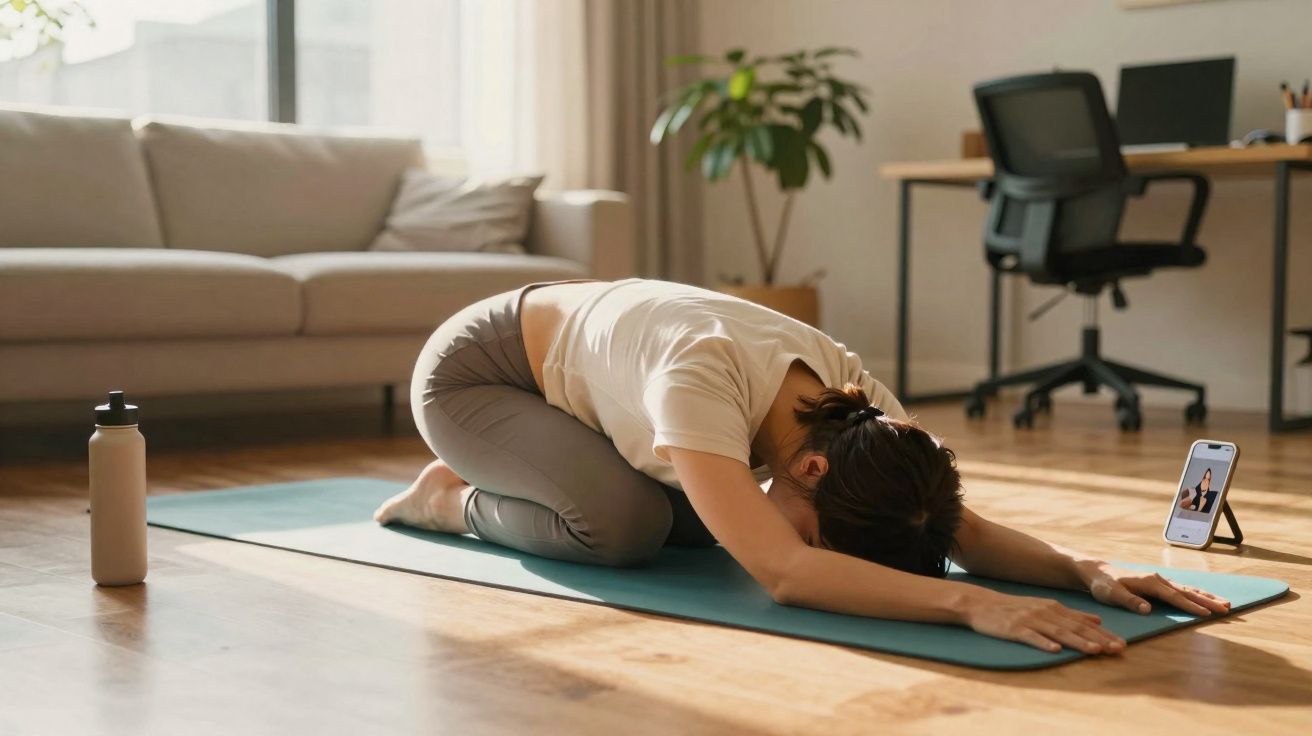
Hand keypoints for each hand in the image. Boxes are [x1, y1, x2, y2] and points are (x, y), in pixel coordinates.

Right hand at [960, 588, 1125, 653]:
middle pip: (1075, 627)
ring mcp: (1029, 620)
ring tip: (1095, 651)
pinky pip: (1031, 637)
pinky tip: (1056, 651)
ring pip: (1058, 632)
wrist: (980, 604)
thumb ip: (1070, 614)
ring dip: (1078, 642)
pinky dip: (1044, 643)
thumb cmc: (1014, 608)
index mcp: (1054, 607)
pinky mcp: (1014, 628)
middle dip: (1098, 639)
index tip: (1122, 644)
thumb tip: (1098, 620)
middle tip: (1118, 649)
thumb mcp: (1044, 606)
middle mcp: (1045, 612)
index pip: (1083, 622)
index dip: (1104, 633)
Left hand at [1080, 562, 1230, 616]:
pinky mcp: (1158, 583)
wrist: (1097, 572)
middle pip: (1187, 591)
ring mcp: (1159, 580)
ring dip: (1206, 596)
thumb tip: (1148, 609)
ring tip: (1225, 603)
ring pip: (1187, 589)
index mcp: (1149, 582)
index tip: (1207, 614)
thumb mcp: (1112, 594)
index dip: (1191, 606)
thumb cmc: (1103, 585)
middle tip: (1227, 608)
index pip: (1174, 597)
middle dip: (1208, 600)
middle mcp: (1157, 579)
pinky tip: (1205, 598)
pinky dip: (1196, 594)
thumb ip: (1129, 601)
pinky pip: (1181, 589)